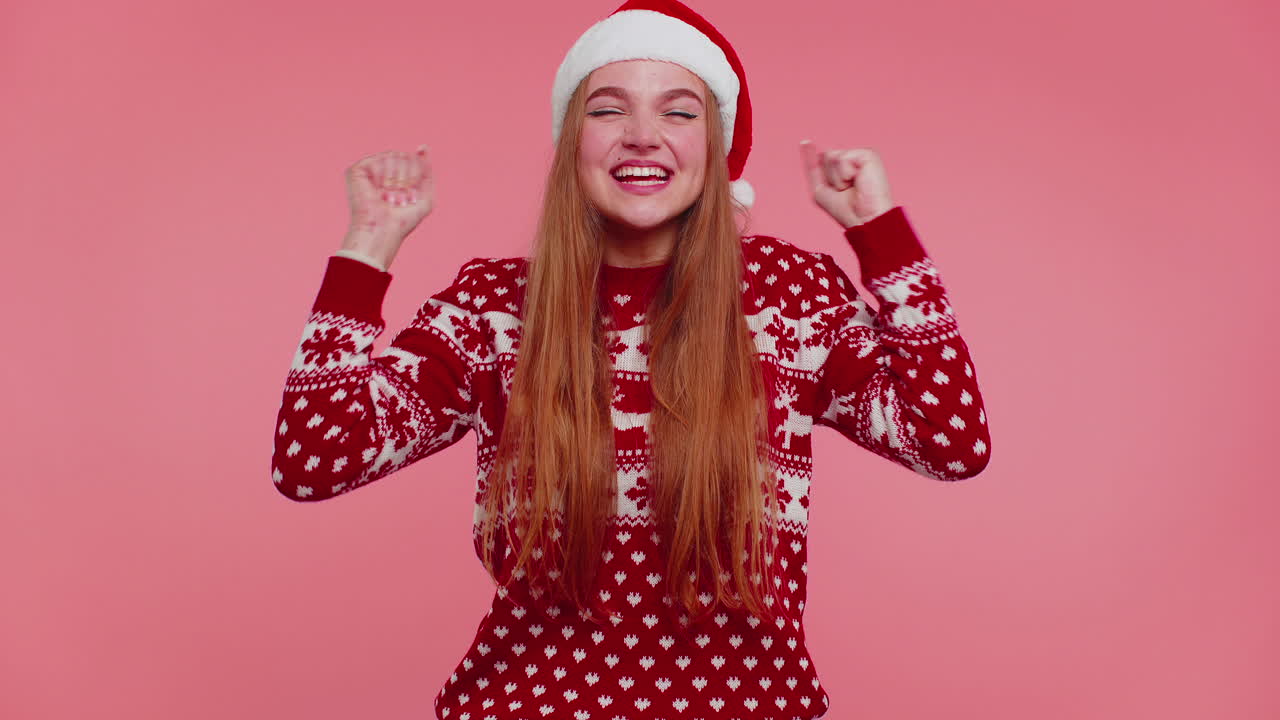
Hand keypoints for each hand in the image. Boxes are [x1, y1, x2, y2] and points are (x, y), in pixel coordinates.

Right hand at [341, 145, 435, 267]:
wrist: (383, 230)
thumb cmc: (403, 220)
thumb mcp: (426, 197)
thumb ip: (426, 172)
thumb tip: (423, 148)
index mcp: (395, 179)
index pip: (412, 161)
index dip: (416, 176)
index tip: (411, 196)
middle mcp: (381, 174)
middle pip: (404, 157)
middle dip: (408, 178)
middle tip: (399, 198)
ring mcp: (368, 172)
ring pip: (392, 156)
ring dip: (397, 178)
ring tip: (389, 196)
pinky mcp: (355, 171)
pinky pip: (378, 159)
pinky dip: (383, 175)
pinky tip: (380, 189)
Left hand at [799, 141, 893, 228]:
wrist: (864, 220)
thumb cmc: (845, 210)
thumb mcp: (820, 188)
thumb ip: (811, 166)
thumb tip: (805, 142)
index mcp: (844, 165)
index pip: (823, 157)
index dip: (820, 170)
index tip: (832, 184)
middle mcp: (853, 157)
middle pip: (826, 155)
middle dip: (829, 177)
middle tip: (844, 190)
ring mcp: (861, 155)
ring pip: (832, 155)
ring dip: (837, 178)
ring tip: (851, 187)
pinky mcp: (868, 154)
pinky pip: (843, 158)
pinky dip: (845, 174)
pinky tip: (857, 182)